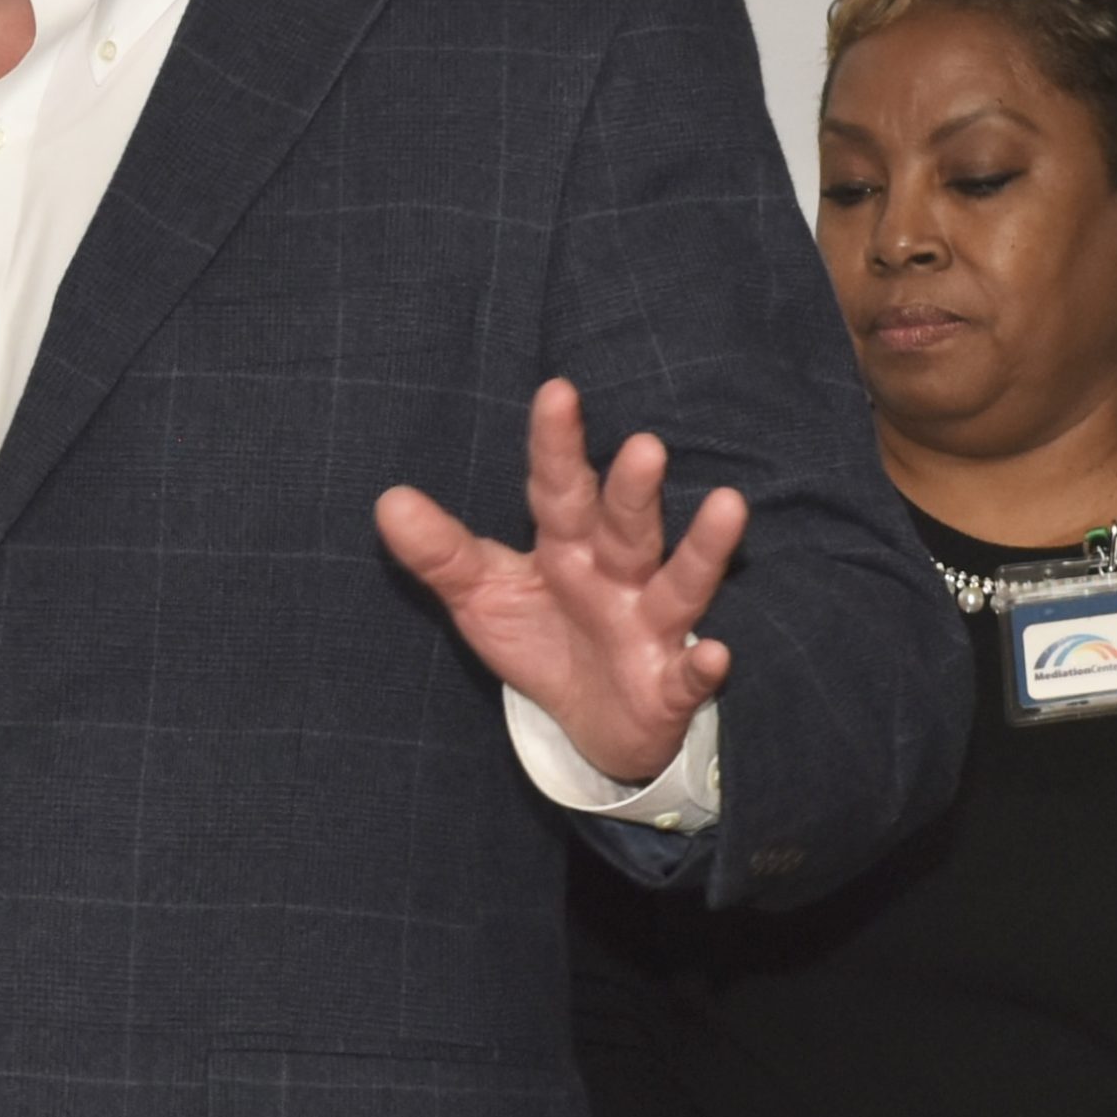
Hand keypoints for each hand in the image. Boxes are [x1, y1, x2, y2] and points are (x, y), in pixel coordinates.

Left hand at [373, 377, 744, 782]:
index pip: (558, 487)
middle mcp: (617, 573)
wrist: (591, 725)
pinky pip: (690, 675)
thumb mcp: (482, 595)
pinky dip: (703, 667)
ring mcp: (651, 625)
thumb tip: (388, 501)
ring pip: (681, 581)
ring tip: (728, 504)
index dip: (556, 445)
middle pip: (626, 524)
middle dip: (634, 489)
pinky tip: (716, 654)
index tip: (557, 392)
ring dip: (704, 548)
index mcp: (566, 545)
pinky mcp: (670, 684)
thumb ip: (440, 553)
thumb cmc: (541, 638)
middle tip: (644, 446)